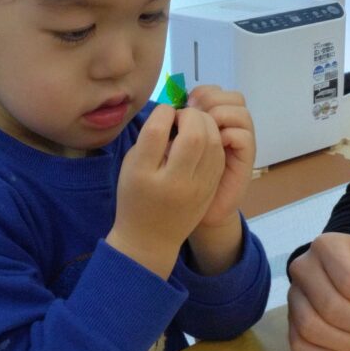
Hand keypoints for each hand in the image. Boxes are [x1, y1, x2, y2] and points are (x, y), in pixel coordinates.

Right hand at [106, 103, 224, 278]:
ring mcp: (197, 187)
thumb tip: (171, 114)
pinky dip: (213, 139)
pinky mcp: (210, 189)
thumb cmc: (135, 197)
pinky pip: (219, 155)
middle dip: (191, 115)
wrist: (150, 238)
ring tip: (192, 124)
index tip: (163, 114)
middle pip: (195, 133)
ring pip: (213, 142)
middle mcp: (175, 180)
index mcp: (146, 173)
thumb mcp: (131, 166)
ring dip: (205, 124)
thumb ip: (149, 139)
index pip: (160, 128)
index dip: (164, 112)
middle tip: (181, 116)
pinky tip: (202, 139)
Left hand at [186, 86, 255, 227]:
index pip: (216, 91)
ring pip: (240, 111)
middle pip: (233, 96)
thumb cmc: (181, 179)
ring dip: (220, 113)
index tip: (183, 103)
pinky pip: (243, 136)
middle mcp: (231, 128)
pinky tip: (212, 143)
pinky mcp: (245, 160)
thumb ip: (178, 126)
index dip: (202, 91)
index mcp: (214, 121)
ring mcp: (240, 143)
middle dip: (211, 98)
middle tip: (192, 111)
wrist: (198, 212)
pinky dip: (228, 134)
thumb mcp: (174, 148)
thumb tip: (174, 102)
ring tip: (203, 127)